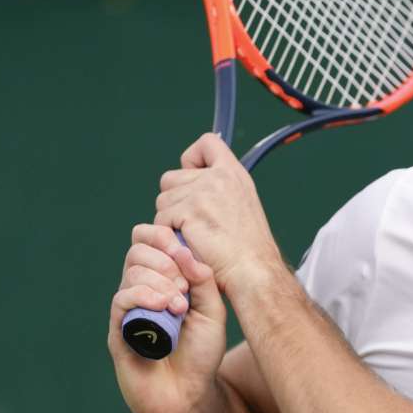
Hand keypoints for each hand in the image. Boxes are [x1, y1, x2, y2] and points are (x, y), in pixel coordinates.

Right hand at [107, 223, 226, 412]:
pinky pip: (121, 300)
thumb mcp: (213, 312)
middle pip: (138, 251)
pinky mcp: (119, 331)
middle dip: (164, 261)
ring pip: (131, 273)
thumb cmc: (201, 354)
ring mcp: (128, 310)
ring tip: (180, 306)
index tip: (183, 251)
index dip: (163, 237)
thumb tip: (185, 249)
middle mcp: (142, 290)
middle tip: (185, 287)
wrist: (188, 395)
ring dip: (159, 281)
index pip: (150, 241)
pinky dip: (143, 296)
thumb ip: (203, 280)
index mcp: (163, 280)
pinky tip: (163, 307)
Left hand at [154, 132, 283, 291]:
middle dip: (174, 200)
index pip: (207, 143)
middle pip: (171, 178)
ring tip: (192, 236)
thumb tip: (194, 183)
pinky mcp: (187, 212)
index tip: (194, 176)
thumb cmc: (247, 247)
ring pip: (162, 201)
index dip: (192, 158)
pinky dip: (168, 234)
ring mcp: (201, 194)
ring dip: (170, 220)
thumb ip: (220, 188)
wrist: (251, 270)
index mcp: (233, 173)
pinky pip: (161, 219)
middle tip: (192, 222)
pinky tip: (186, 244)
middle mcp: (217, 178)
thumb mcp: (243, 204)